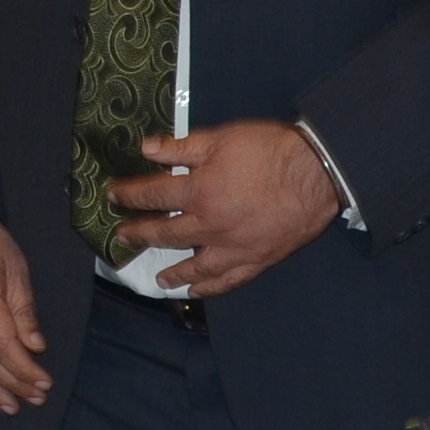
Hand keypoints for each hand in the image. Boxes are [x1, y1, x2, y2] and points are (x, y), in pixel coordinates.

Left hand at [101, 121, 338, 297]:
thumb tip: (146, 149)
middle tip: (122, 237)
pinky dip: (210, 288)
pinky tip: (199, 291)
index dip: (130, 194)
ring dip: (172, 272)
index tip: (112, 196)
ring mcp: (232, 248)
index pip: (153, 194)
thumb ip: (182, 147)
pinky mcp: (256, 260)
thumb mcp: (221, 139)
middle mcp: (209, 225)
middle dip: (140, 234)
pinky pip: (227, 280)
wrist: (316, 174)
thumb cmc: (269, 151)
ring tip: (158, 278)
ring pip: (194, 266)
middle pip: (166, 233)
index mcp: (198, 191)